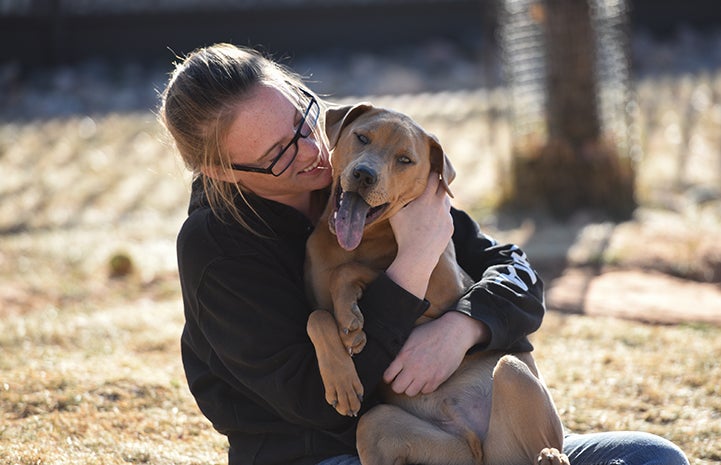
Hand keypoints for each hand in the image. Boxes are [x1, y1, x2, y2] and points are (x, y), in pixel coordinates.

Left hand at [383, 311, 487, 395]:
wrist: (453, 332)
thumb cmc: (432, 331)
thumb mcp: (411, 336)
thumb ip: (402, 349)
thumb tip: (393, 357)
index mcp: (404, 356)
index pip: (388, 376)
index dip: (388, 377)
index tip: (391, 376)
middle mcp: (413, 367)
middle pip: (397, 388)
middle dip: (397, 385)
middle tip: (402, 380)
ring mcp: (426, 375)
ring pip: (410, 393)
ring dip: (410, 387)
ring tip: (414, 380)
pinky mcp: (438, 379)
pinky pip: (426, 391)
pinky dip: (424, 387)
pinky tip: (425, 379)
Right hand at [386, 173, 452, 297]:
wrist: (418, 256)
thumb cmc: (403, 234)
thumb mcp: (395, 214)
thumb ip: (395, 200)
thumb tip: (383, 190)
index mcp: (427, 198)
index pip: (433, 176)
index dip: (432, 169)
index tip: (429, 164)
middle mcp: (440, 205)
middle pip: (443, 185)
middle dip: (438, 180)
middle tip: (433, 174)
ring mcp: (447, 216)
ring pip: (445, 200)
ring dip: (439, 197)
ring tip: (430, 197)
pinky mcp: (450, 227)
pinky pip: (446, 215)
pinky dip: (440, 213)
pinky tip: (431, 218)